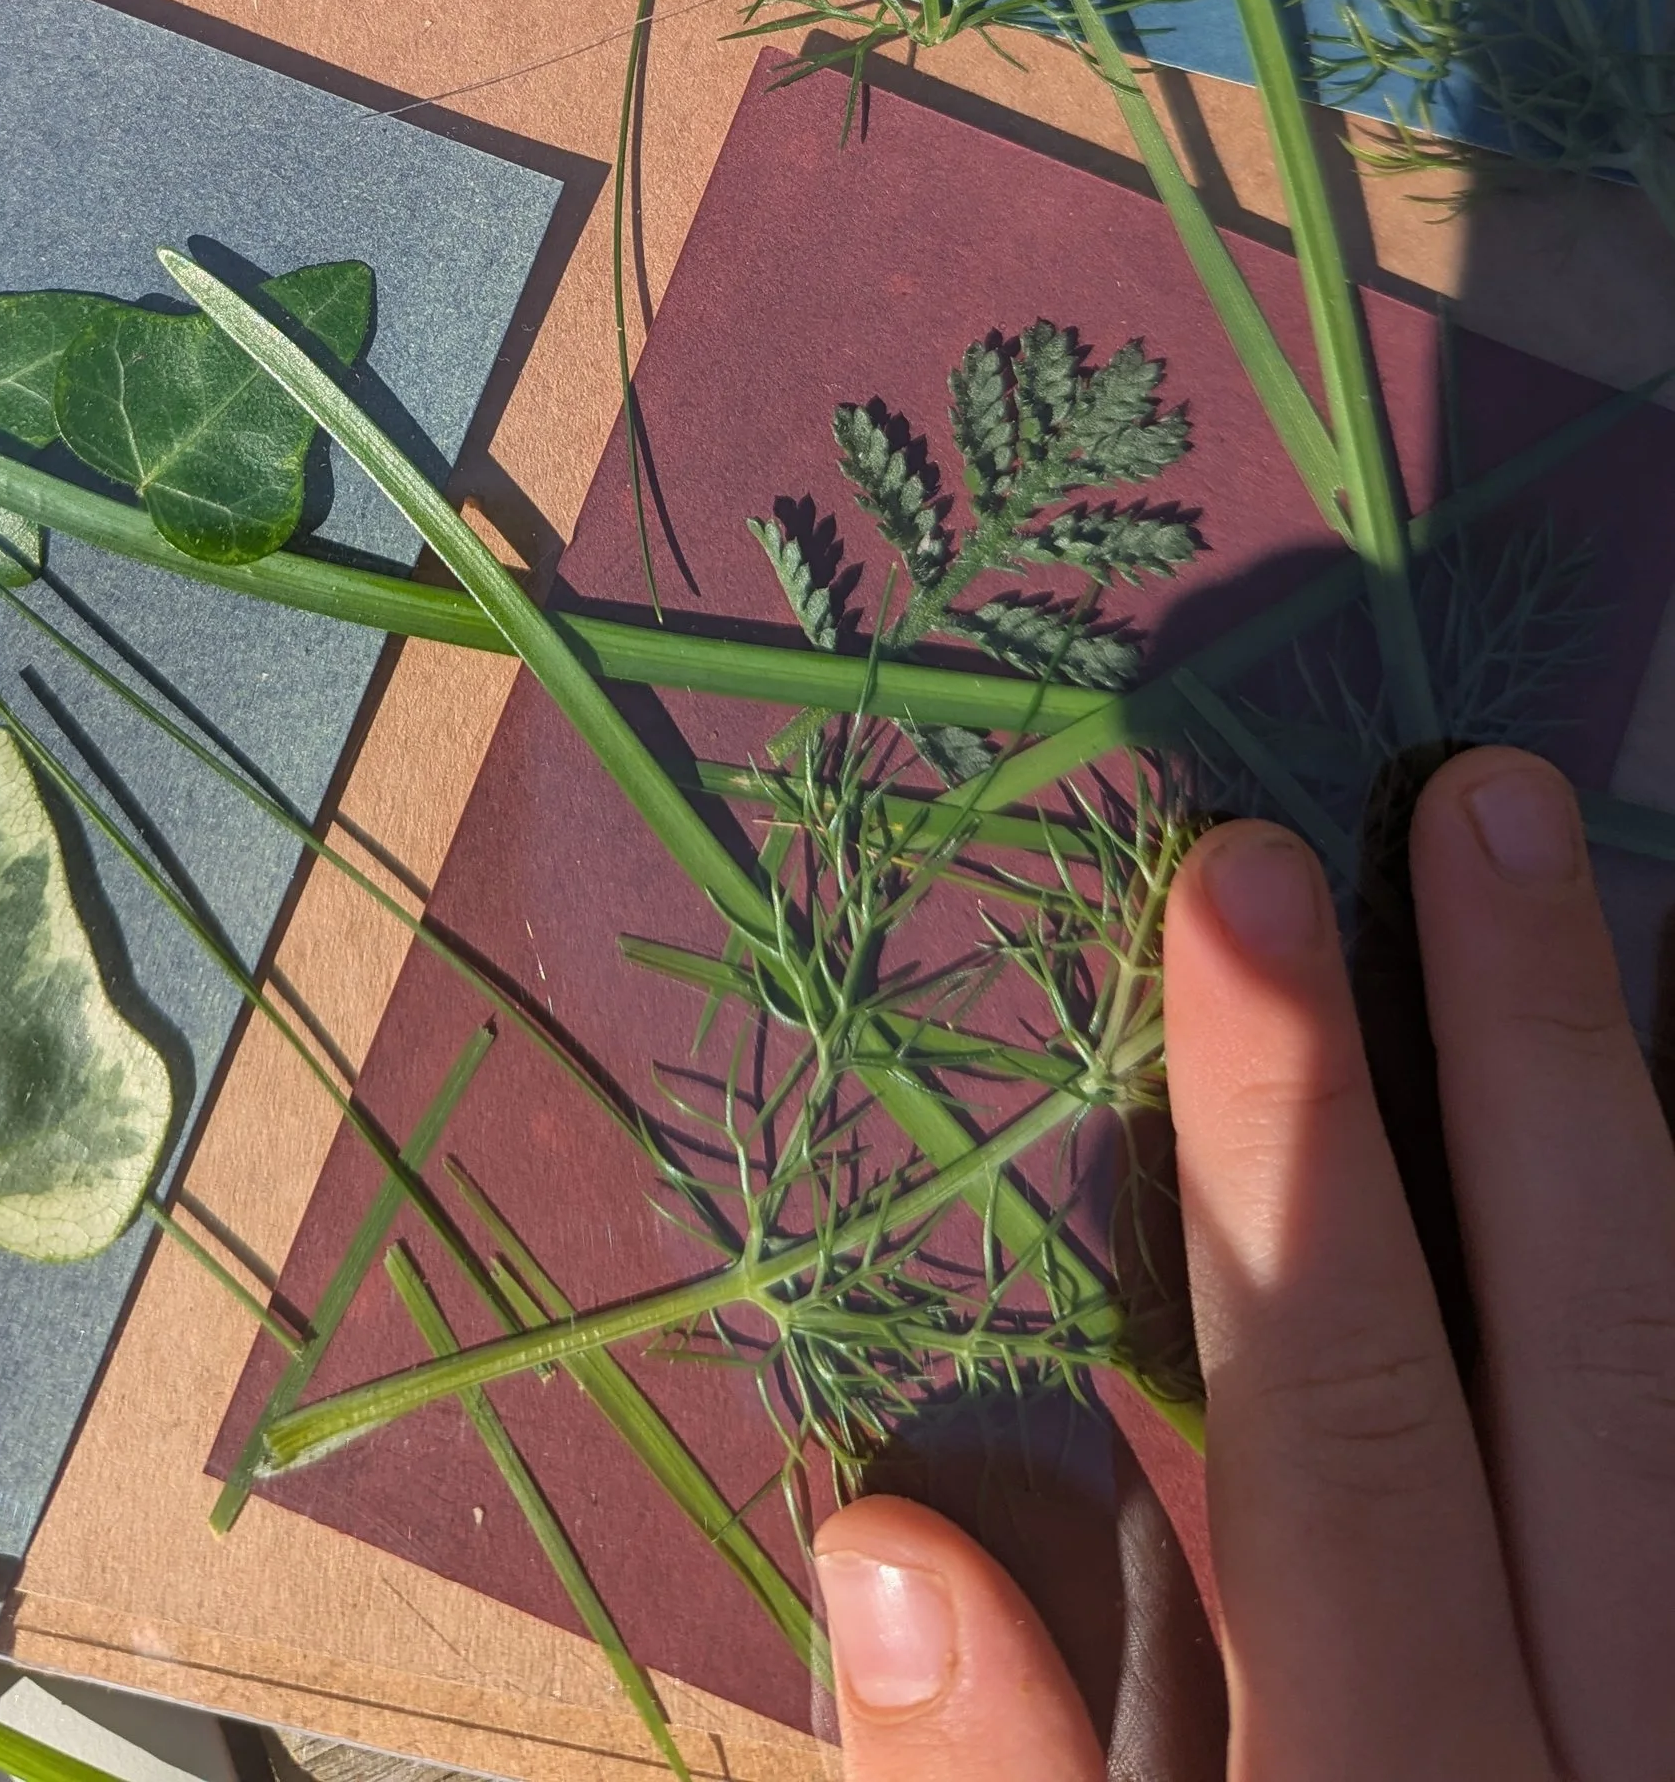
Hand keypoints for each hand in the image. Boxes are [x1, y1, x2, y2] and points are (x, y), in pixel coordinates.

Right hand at [812, 759, 1674, 1777]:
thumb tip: (889, 1543)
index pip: (1345, 1424)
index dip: (1291, 1150)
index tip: (1241, 890)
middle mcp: (1625, 1756)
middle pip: (1599, 1366)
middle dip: (1534, 1060)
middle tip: (1491, 803)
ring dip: (1643, 1128)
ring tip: (1588, 897)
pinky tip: (1639, 1141)